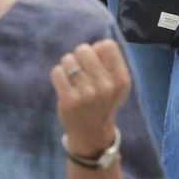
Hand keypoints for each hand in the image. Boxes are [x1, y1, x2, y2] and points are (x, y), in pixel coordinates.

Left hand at [52, 40, 130, 155]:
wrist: (92, 133)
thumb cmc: (103, 100)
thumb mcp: (117, 84)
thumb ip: (111, 62)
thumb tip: (96, 45)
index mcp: (122, 80)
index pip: (107, 45)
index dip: (98, 50)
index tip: (97, 63)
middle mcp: (106, 87)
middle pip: (84, 49)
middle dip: (80, 56)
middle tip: (82, 70)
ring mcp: (87, 94)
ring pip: (68, 59)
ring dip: (68, 66)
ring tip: (73, 78)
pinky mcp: (69, 101)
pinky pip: (57, 72)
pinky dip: (59, 75)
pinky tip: (65, 85)